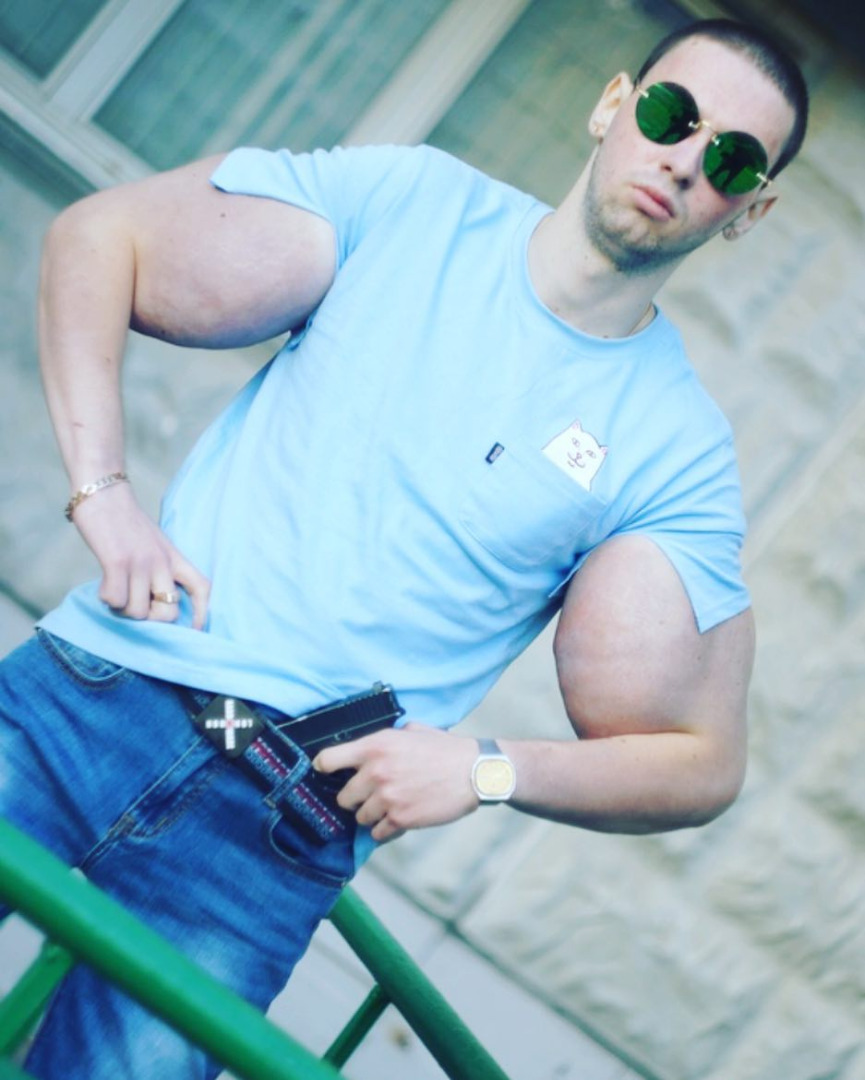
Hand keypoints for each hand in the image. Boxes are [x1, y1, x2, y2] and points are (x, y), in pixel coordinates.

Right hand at [71, 481, 209, 628]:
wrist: (103, 492)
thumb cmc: (124, 522)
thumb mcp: (154, 543)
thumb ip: (159, 568)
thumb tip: (153, 599)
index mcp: (174, 557)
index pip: (202, 587)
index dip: (204, 613)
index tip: (196, 631)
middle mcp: (162, 562)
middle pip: (169, 611)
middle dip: (150, 617)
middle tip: (133, 603)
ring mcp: (141, 563)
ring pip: (138, 611)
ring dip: (123, 607)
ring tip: (115, 588)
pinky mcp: (118, 562)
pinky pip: (115, 600)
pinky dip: (106, 598)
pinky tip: (104, 583)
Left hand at [313, 723, 479, 841]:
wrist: (475, 771)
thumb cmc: (446, 749)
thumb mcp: (412, 732)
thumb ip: (386, 739)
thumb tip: (369, 748)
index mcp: (375, 745)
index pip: (327, 759)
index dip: (323, 769)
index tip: (326, 775)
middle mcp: (376, 771)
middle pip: (342, 798)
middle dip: (355, 799)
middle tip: (372, 796)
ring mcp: (387, 797)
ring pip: (360, 818)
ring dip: (372, 815)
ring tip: (392, 806)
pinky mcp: (400, 819)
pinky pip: (377, 833)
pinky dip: (385, 830)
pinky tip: (400, 819)